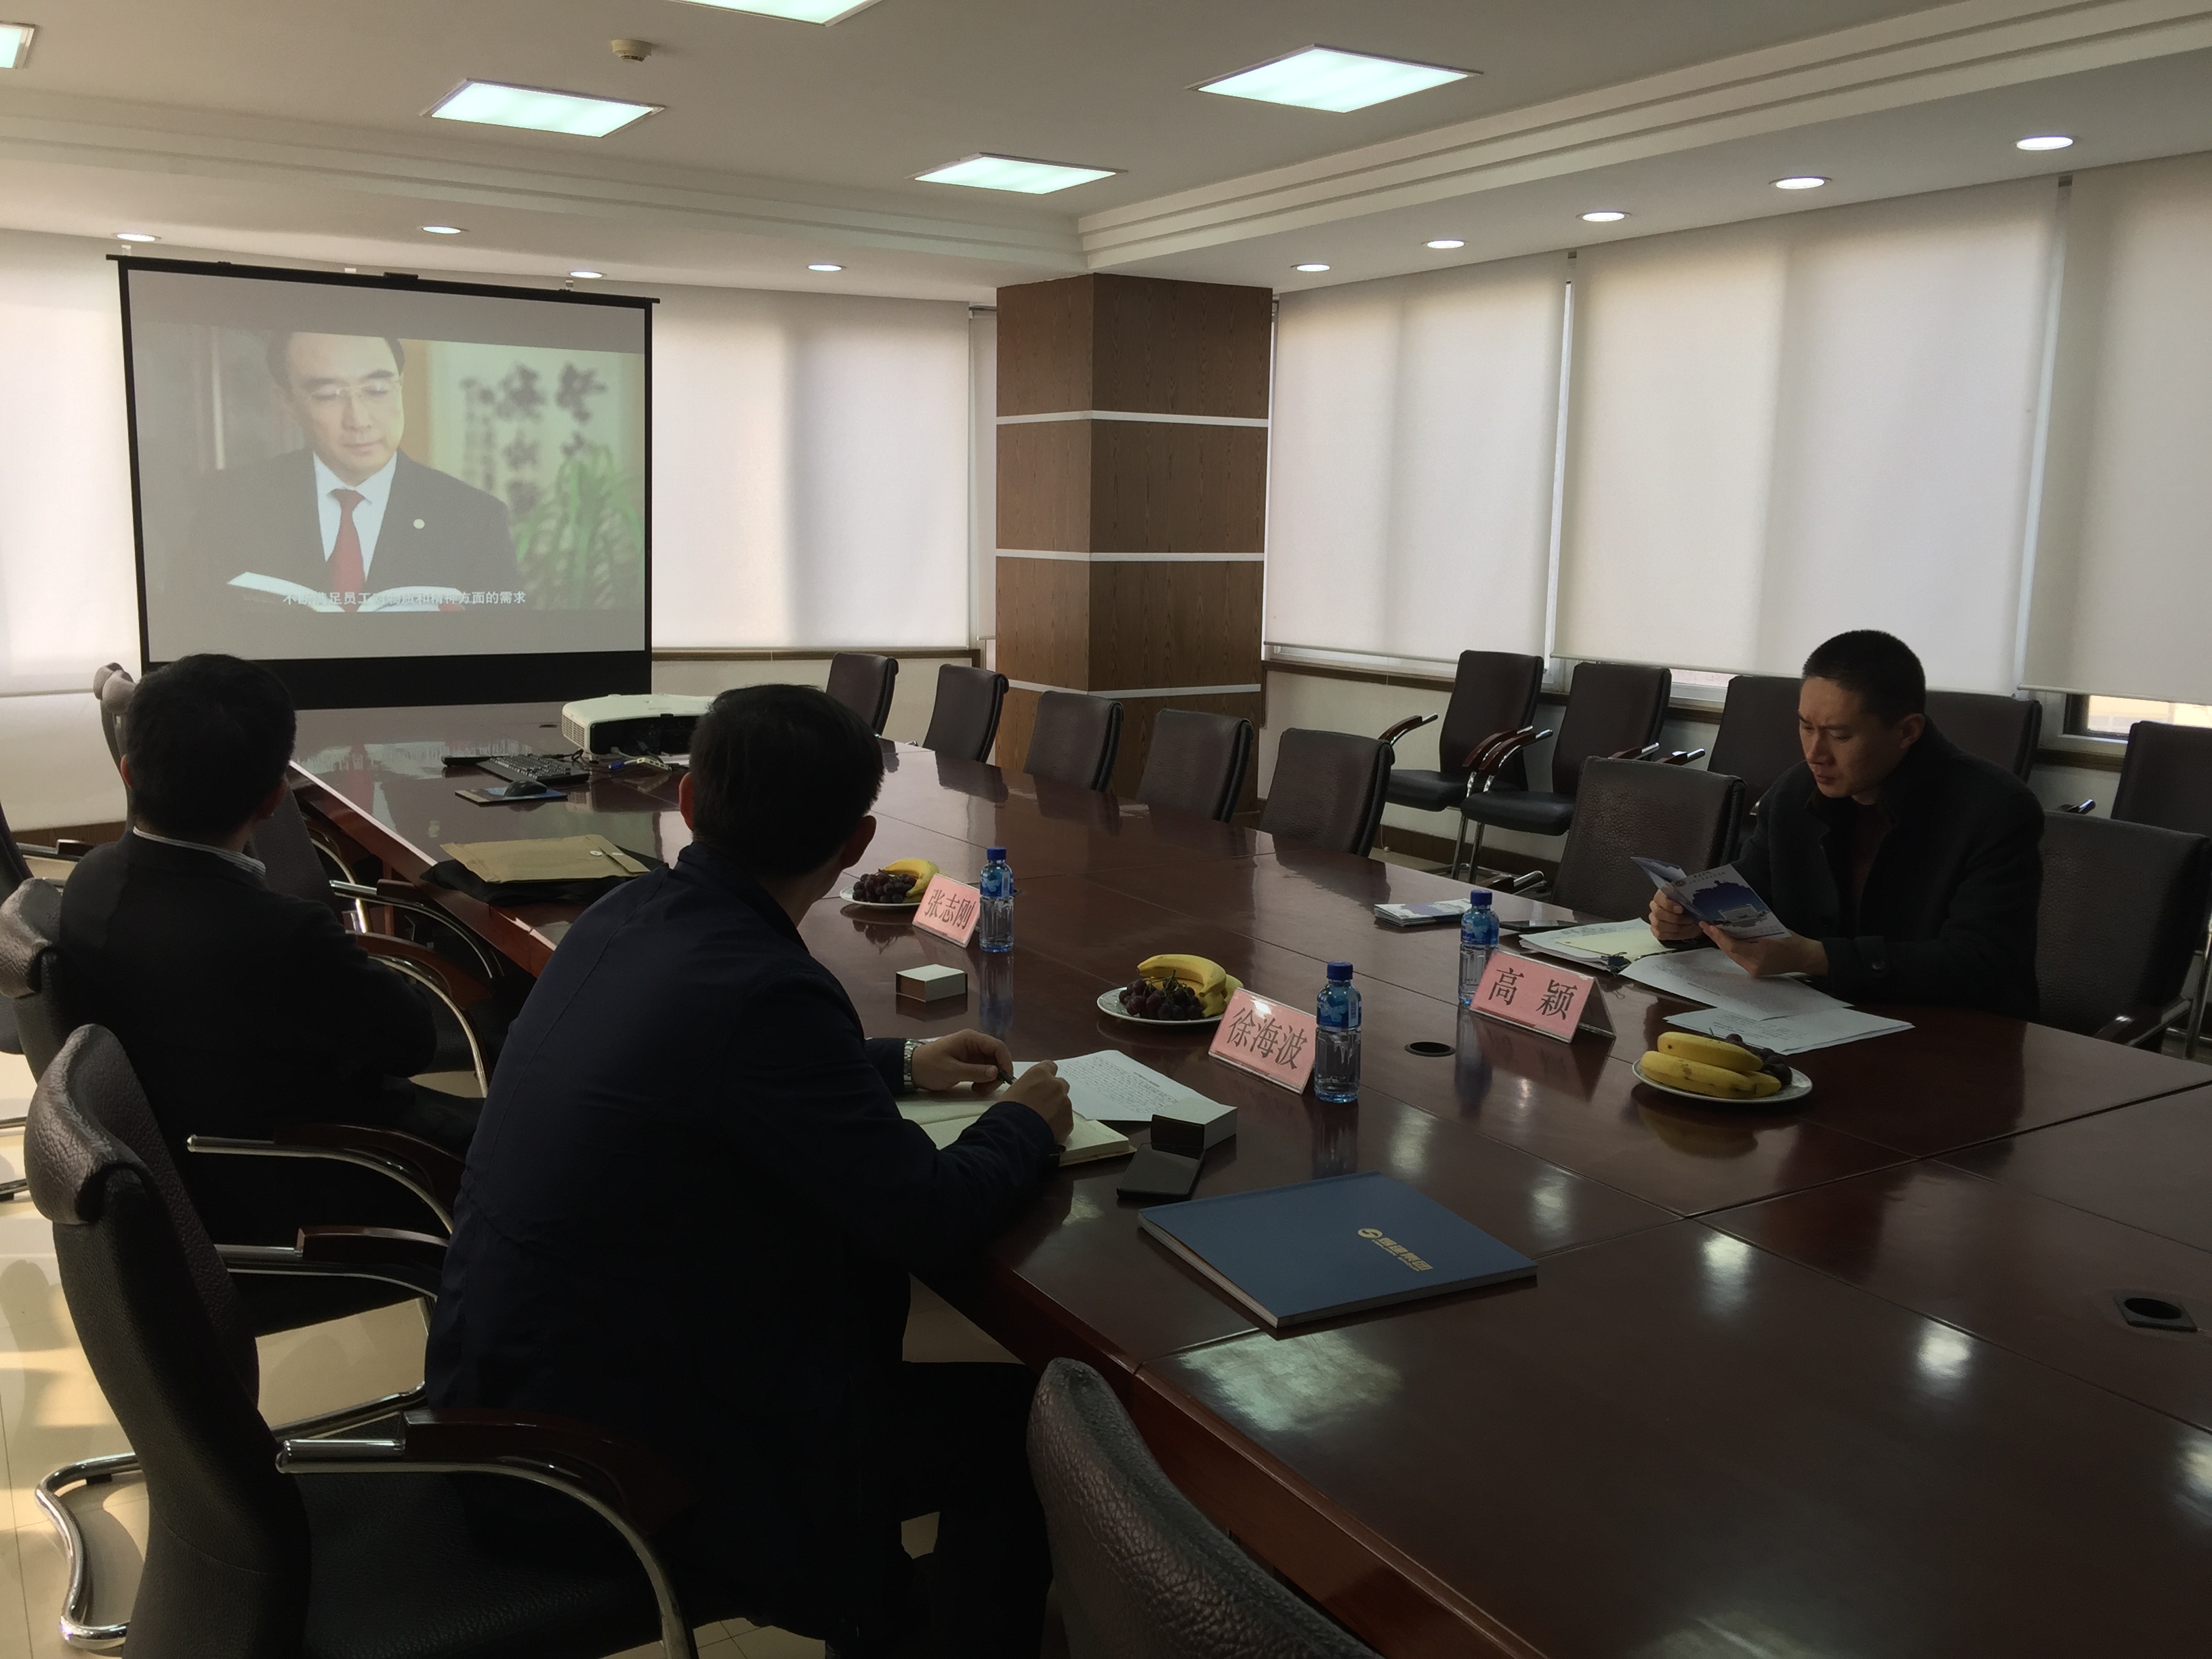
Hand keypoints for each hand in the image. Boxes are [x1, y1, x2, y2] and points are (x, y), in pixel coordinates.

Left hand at [912, 1029, 1011, 1094]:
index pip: (997, 1046)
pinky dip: (984, 1080)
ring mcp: (972, 1053)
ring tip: (980, 1090)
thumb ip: (974, 1071)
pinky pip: (984, 1070)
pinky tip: (976, 1088)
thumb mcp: (951, 1070)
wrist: (910, 1069)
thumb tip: (996, 1072)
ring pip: (992, 1065)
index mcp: (971, 1039)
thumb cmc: (929, 1066)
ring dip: (991, 1079)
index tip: (1005, 1079)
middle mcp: (974, 1044)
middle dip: (998, 1073)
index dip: (1005, 1061)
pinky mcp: (969, 1063)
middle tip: (988, 1089)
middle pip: (997, 1056)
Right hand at [1003, 1059, 1072, 1144]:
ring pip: (1064, 1103)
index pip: (1049, 1066)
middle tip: (1041, 1104)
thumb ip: (1027, 1086)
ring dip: (1056, 1109)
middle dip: (1053, 1093)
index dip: (1045, 1076)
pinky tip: (1046, 1130)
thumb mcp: (1012, 1091)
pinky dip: (1058, 1124)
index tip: (1042, 1084)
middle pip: (1060, 1084)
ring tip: (1041, 1121)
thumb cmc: (1007, 1112)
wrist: (1014, 1133)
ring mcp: (1064, 1102)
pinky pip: (1065, 1120)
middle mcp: (1055, 1085)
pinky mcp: (1068, 1120)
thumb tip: (1029, 1092)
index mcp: (1040, 1074)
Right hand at [1647, 892, 1702, 941]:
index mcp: (1662, 895)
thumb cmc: (1691, 908)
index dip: (1668, 904)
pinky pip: (1661, 934)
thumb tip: (1696, 901)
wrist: (1692, 920)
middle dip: (1675, 918)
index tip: (1681, 909)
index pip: (1659, 898)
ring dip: (1676, 927)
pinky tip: (1683, 930)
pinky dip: (1674, 934)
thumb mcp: (1693, 902)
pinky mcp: (1655, 930)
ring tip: (1689, 925)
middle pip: (1658, 913)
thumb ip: (1690, 900)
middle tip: (1690, 919)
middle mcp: (1655, 906)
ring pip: (1659, 925)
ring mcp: (1654, 919)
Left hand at [1702, 924, 1827, 978]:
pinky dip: (1731, 948)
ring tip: (1711, 930)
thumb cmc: (1793, 942)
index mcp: (1759, 956)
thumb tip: (1734, 920)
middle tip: (1705, 925)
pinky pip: (1738, 958)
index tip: (1710, 926)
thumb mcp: (1773, 930)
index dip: (1720, 936)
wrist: (1805, 957)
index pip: (1733, 947)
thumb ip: (1754, 929)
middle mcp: (1754, 966)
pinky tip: (1725, 938)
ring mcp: (1754, 970)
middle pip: (1729, 952)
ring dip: (1722, 943)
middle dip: (1716, 938)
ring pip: (1732, 955)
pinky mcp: (1755, 970)